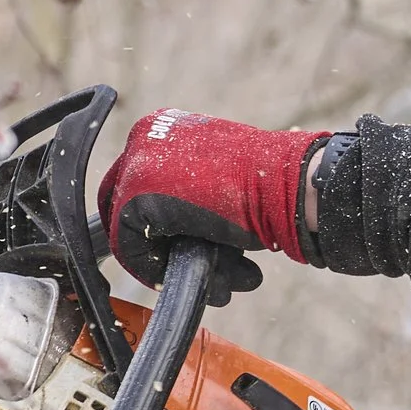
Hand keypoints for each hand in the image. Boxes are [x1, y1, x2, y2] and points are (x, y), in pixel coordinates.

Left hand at [96, 110, 327, 303]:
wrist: (283, 184)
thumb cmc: (265, 183)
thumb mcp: (215, 180)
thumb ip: (186, 194)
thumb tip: (174, 229)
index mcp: (160, 129)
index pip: (133, 186)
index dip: (157, 227)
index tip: (180, 250)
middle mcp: (142, 140)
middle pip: (127, 209)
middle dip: (158, 248)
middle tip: (193, 268)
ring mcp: (136, 165)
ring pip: (130, 232)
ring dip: (172, 265)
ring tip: (222, 279)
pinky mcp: (135, 196)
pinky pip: (129, 247)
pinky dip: (156, 271)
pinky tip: (204, 275)